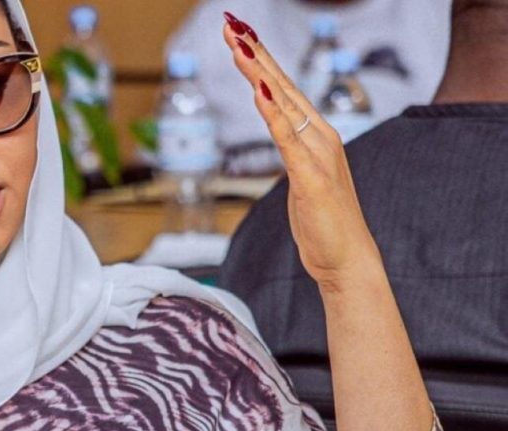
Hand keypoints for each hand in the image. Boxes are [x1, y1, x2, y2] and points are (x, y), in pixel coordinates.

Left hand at [222, 14, 383, 291]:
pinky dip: (272, 113)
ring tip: (238, 45)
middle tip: (230, 22)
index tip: (238, 33)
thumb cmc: (323, 221)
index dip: (260, 59)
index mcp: (315, 135)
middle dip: (254, 52)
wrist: (347, 259)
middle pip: (280, 85)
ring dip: (258, 72)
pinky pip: (287, 139)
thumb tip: (278, 131)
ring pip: (282, 104)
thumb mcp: (300, 177)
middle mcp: (319, 136)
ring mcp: (316, 155)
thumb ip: (290, 150)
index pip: (282, 88)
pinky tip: (257, 92)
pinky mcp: (311, 177)